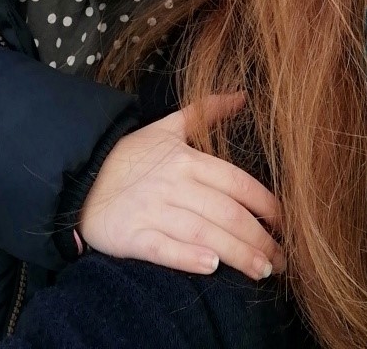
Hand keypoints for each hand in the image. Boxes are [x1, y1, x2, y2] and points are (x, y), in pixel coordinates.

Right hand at [78, 94, 282, 280]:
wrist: (80, 177)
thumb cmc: (130, 157)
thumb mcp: (167, 127)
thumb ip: (207, 112)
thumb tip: (243, 95)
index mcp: (186, 159)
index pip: (236, 183)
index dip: (266, 204)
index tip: (286, 224)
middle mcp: (174, 184)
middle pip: (226, 212)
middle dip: (260, 238)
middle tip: (282, 259)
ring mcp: (153, 210)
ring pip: (204, 233)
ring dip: (238, 254)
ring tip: (263, 271)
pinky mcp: (133, 235)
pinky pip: (164, 248)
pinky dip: (188, 258)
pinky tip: (211, 267)